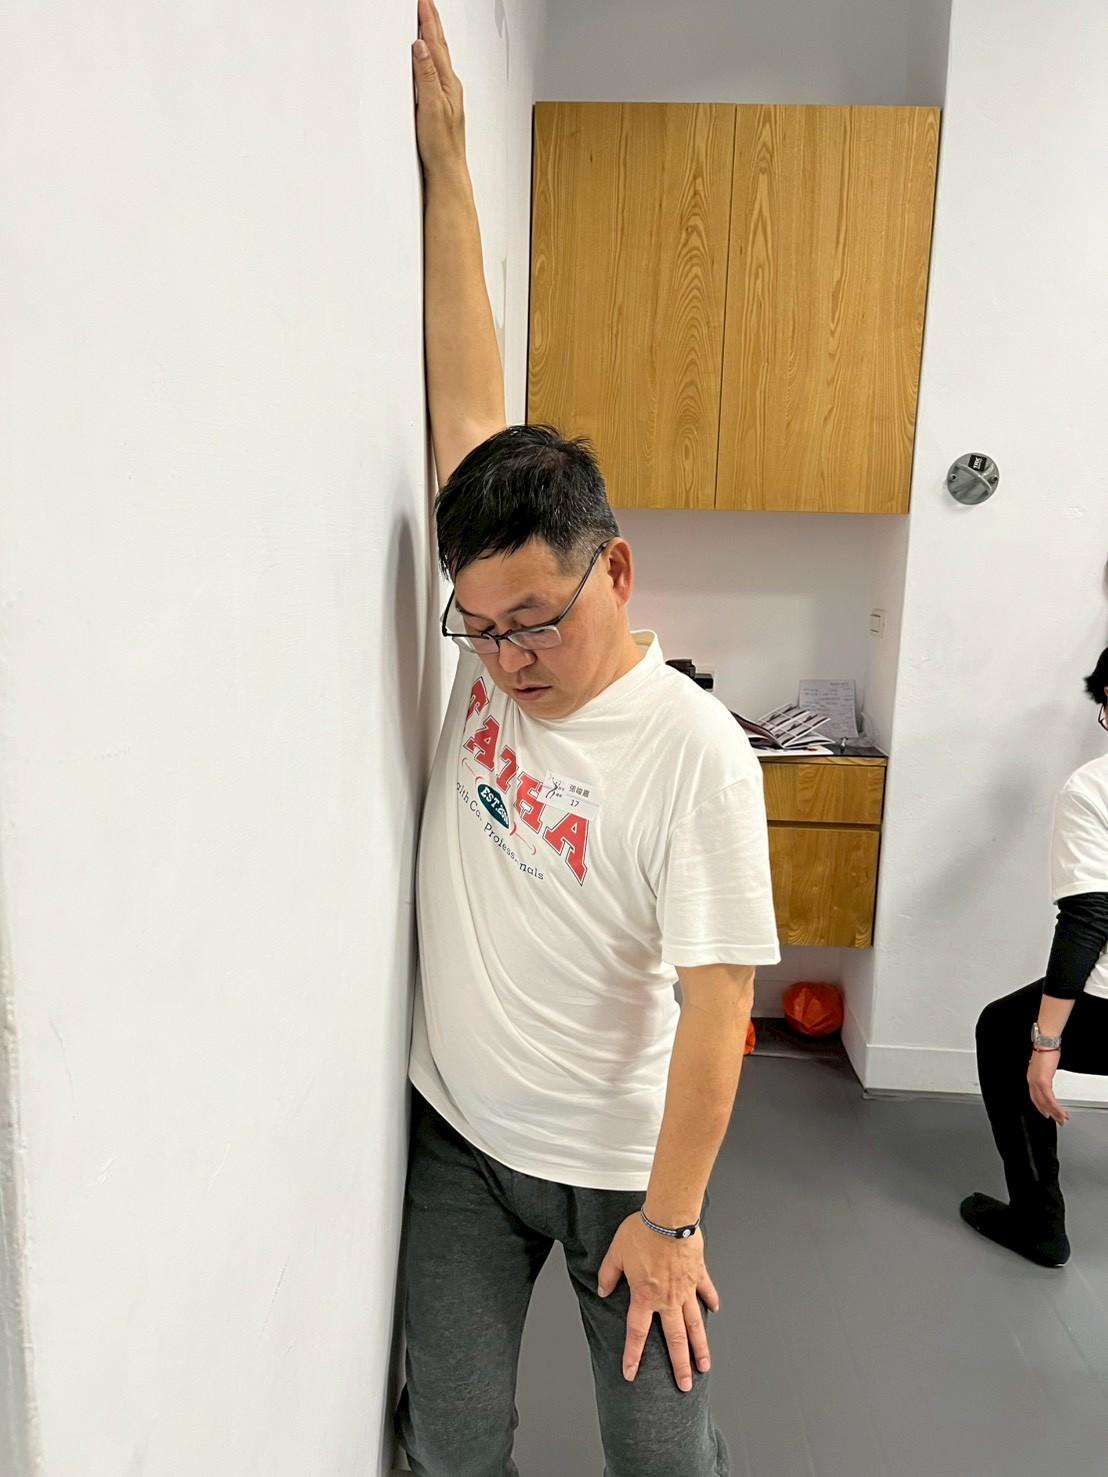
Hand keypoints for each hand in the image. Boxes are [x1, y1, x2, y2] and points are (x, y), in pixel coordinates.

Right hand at [412, 0, 466, 177]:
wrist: (446, 171)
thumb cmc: (441, 146)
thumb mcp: (431, 107)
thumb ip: (426, 75)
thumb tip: (422, 47)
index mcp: (448, 83)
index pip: (436, 44)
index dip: (428, 20)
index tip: (423, 1)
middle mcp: (450, 86)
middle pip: (440, 45)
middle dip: (432, 21)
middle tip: (426, 2)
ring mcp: (447, 95)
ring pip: (440, 56)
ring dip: (433, 35)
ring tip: (428, 20)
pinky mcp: (441, 105)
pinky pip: (437, 71)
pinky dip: (432, 56)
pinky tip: (429, 57)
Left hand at [597, 1212, 719, 1392]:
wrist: (669, 1218)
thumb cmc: (642, 1233)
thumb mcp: (616, 1253)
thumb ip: (608, 1274)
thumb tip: (603, 1289)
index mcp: (644, 1296)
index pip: (637, 1333)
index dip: (633, 1356)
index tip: (631, 1374)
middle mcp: (667, 1299)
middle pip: (674, 1339)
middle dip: (679, 1365)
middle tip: (684, 1385)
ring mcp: (685, 1289)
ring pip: (694, 1324)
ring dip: (700, 1347)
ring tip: (704, 1366)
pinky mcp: (698, 1274)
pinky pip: (706, 1291)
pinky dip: (711, 1301)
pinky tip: (715, 1311)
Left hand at [1028, 1048, 1068, 1124]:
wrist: (1045, 1044)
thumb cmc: (1045, 1052)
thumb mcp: (1044, 1067)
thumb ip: (1044, 1075)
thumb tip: (1048, 1079)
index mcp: (1031, 1078)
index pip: (1035, 1097)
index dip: (1041, 1107)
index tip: (1047, 1113)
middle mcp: (1032, 1081)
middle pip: (1039, 1102)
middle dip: (1049, 1112)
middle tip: (1057, 1120)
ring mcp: (1036, 1082)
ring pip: (1045, 1102)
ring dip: (1055, 1112)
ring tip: (1062, 1119)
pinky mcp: (1043, 1082)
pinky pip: (1049, 1098)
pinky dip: (1055, 1106)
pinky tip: (1060, 1111)